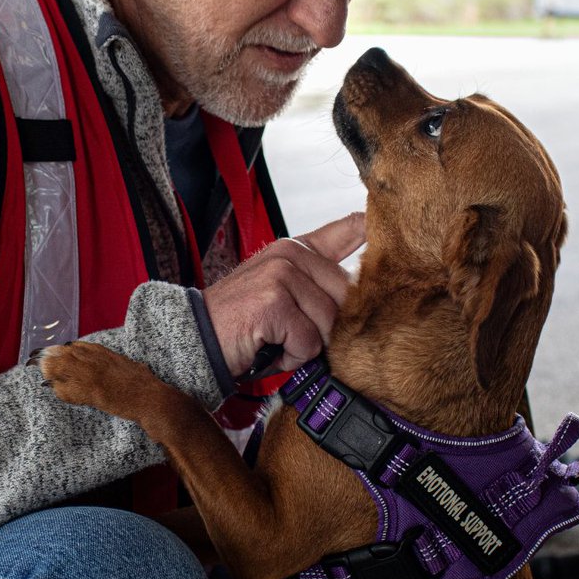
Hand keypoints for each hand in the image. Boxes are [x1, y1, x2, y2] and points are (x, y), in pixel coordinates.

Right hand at [202, 212, 365, 378]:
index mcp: (295, 249)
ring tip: (276, 340)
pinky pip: (308, 341)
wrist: (196, 339)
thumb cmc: (242, 324)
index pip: (345, 230)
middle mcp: (290, 255)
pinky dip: (290, 357)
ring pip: (328, 325)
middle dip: (323, 329)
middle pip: (345, 298)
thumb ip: (316, 282)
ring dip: (305, 346)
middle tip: (289, 333)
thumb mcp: (280, 293)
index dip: (368, 227)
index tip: (383, 221)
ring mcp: (281, 275)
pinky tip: (268, 348)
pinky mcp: (274, 301)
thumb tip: (358, 279)